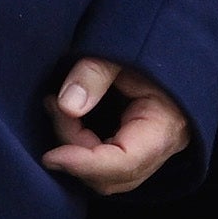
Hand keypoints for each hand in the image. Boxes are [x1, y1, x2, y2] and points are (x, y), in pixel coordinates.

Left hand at [40, 58, 189, 195]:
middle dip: (75, 153)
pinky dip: (81, 149)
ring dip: (75, 151)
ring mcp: (148, 153)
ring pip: (106, 176)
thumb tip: (66, 106)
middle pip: (113, 177)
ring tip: (56, 109)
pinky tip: (67, 120)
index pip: (125, 163)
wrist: (165, 42)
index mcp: (165, 127)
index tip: (52, 156)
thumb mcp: (122, 49)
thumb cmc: (148, 45)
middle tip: (53, 106)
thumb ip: (94, 72)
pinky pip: (104, 165)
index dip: (86, 164)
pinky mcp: (133, 149)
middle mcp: (160, 149)